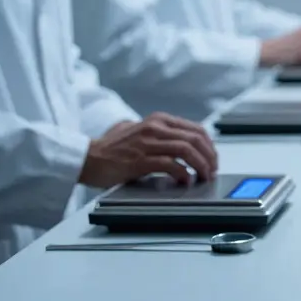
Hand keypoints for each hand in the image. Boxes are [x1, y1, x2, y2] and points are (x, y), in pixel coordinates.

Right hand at [80, 113, 218, 187]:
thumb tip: (186, 147)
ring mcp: (147, 142)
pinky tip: (185, 180)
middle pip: (195, 138)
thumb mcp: (141, 132)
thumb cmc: (113, 149)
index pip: (196, 129)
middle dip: (209, 156)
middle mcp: (155, 127)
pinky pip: (170, 164)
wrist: (88, 157)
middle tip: (212, 171)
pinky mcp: (140, 160)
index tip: (213, 159)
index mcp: (158, 120)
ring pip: (186, 149)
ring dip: (200, 165)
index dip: (210, 146)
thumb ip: (162, 135)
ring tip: (204, 177)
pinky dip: (183, 173)